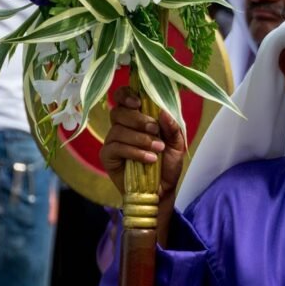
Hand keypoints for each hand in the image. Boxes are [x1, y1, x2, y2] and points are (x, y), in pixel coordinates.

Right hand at [100, 87, 184, 204]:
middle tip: (154, 130)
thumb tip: (163, 112)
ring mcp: (112, 141)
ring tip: (158, 149)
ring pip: (118, 130)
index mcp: (136, 118)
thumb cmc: (167, 164)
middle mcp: (121, 127)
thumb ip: (172, 127)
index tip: (138, 102)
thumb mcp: (177, 144)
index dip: (126, 95)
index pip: (122, 98)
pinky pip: (116, 148)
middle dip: (138, 119)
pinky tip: (149, 159)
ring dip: (140, 139)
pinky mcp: (107, 157)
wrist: (163, 190)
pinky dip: (135, 152)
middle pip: (118, 112)